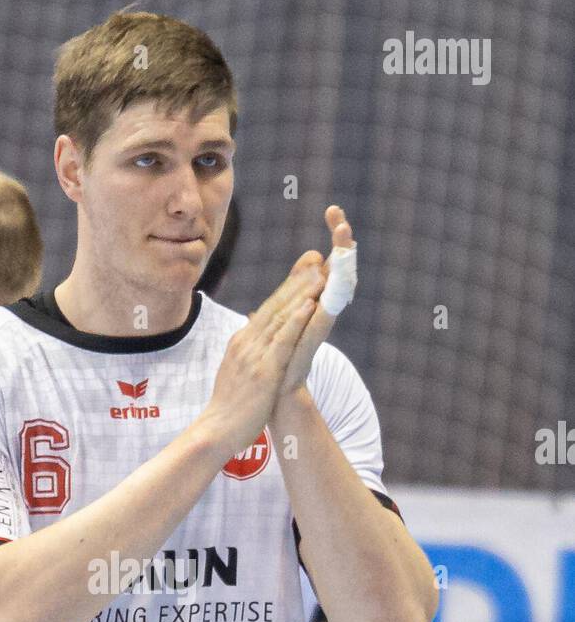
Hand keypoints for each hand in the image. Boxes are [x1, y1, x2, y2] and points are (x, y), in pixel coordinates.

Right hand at [200, 254, 326, 457]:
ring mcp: (254, 356)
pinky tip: (309, 305)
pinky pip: (282, 341)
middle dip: (296, 281)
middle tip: (315, 259)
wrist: (216, 432)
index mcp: (241, 343)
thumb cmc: (228, 408)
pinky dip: (295, 321)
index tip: (304, 269)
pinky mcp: (264, 372)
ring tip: (319, 274)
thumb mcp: (236, 373)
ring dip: (301, 294)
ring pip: (280, 318)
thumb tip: (251, 343)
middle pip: (275, 306)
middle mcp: (246, 343)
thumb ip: (246, 355)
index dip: (287, 288)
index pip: (267, 309)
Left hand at [279, 205, 355, 396]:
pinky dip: (315, 313)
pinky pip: (312, 330)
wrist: (278, 408)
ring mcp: (312, 337)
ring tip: (342, 244)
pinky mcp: (304, 356)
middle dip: (339, 249)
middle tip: (343, 221)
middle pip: (332, 278)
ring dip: (335, 273)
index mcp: (309, 311)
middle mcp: (316, 320)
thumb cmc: (281, 374)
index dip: (330, 243)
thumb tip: (299, 288)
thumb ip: (290, 307)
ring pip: (327, 298)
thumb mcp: (282, 331)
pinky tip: (321, 293)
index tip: (334, 212)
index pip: (322, 271)